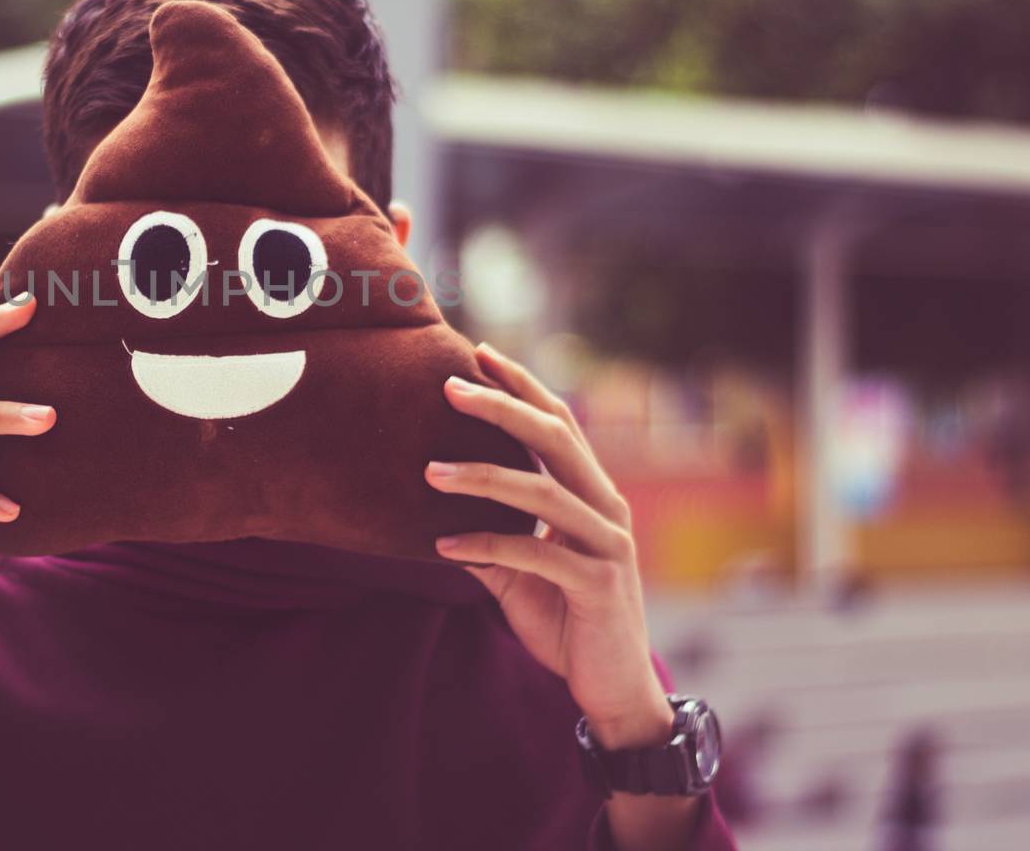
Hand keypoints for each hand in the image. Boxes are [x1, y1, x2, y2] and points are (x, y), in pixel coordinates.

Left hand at [428, 343, 669, 749]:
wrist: (613, 689)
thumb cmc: (567, 622)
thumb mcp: (519, 576)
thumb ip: (489, 542)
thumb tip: (432, 520)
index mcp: (592, 494)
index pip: (558, 423)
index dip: (523, 386)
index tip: (481, 354)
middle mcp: (606, 507)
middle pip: (554, 437)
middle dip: (502, 405)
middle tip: (450, 385)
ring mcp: (607, 544)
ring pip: (541, 491)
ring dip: (481, 476)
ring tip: (429, 471)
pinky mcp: (597, 585)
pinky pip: (534, 554)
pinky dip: (486, 546)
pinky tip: (443, 546)